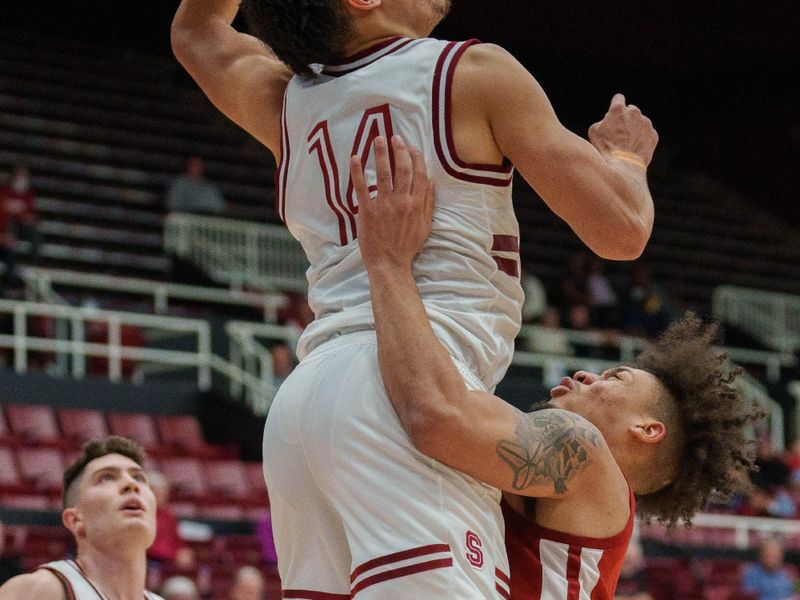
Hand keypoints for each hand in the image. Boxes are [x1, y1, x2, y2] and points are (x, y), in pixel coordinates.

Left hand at [350, 135, 434, 271]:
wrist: (390, 263)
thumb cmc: (407, 246)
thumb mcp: (425, 226)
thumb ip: (429, 203)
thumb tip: (432, 182)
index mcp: (416, 204)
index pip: (419, 174)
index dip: (416, 157)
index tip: (411, 146)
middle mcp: (402, 201)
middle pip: (402, 169)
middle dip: (399, 149)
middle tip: (394, 136)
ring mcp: (383, 205)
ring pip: (383, 173)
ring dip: (380, 153)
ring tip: (377, 139)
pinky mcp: (367, 211)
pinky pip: (361, 187)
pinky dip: (357, 171)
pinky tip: (355, 157)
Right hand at [588, 94, 658, 167]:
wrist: (623, 165)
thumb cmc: (606, 147)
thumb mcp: (594, 131)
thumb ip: (603, 121)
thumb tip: (608, 121)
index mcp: (618, 109)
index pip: (618, 98)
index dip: (615, 104)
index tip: (614, 112)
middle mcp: (634, 112)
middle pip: (630, 110)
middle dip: (625, 118)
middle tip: (618, 132)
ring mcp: (646, 123)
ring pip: (640, 122)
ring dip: (634, 128)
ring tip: (626, 143)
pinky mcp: (653, 134)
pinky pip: (647, 133)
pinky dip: (641, 139)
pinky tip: (633, 148)